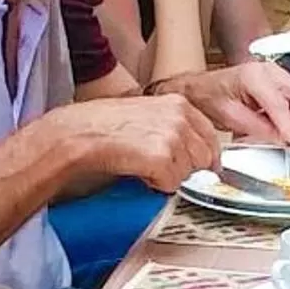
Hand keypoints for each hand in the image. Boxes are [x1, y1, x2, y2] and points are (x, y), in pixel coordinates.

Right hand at [53, 93, 223, 191]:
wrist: (79, 133)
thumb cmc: (103, 124)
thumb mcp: (146, 112)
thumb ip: (172, 125)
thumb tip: (189, 148)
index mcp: (178, 104)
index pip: (210, 135)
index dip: (205, 155)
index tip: (201, 166)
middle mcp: (180, 118)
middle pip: (205, 157)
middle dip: (186, 168)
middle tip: (160, 168)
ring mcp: (172, 138)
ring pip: (189, 173)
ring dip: (169, 176)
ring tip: (144, 166)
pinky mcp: (161, 159)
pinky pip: (171, 185)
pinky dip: (156, 185)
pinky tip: (139, 172)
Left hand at [169, 59, 289, 144]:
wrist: (203, 89)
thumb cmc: (210, 98)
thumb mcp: (231, 118)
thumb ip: (259, 128)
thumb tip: (282, 138)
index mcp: (253, 76)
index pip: (280, 103)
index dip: (289, 126)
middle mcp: (270, 70)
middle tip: (289, 140)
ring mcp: (278, 73)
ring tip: (281, 132)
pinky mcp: (281, 81)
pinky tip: (278, 123)